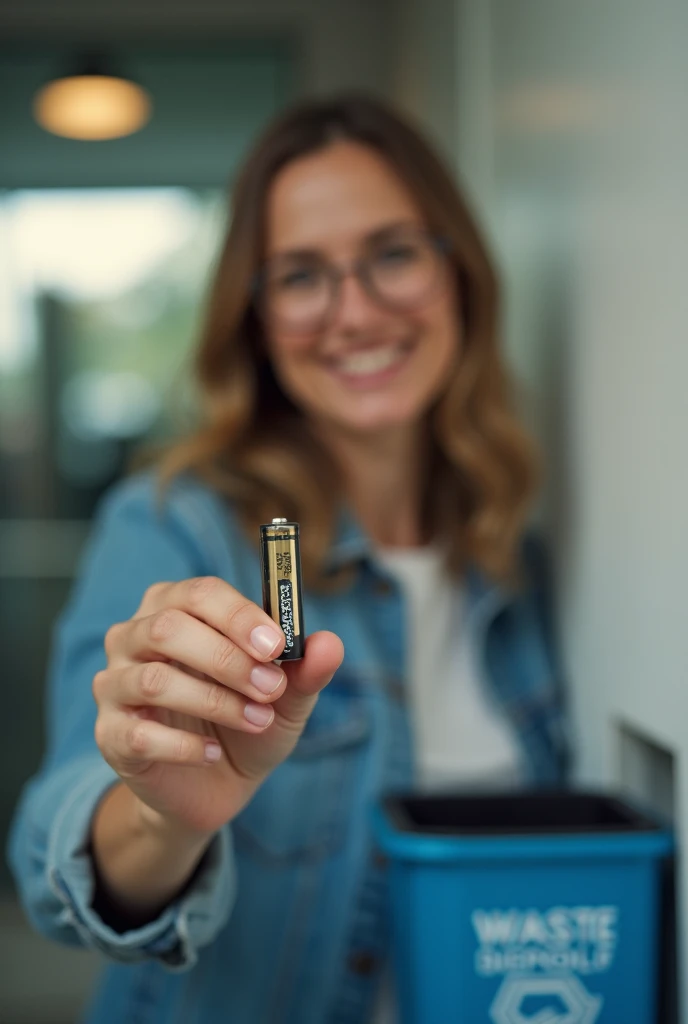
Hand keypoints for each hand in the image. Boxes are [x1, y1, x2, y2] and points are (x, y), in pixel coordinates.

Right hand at [92, 576, 343, 837]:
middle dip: (228, 659)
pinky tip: (213, 754)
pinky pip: (140, 734)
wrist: (215, 785)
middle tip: (270, 687)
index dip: (239, 615)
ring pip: (154, 679)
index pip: (199, 593)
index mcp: (175, 607)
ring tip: (257, 721)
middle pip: (168, 627)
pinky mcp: (110, 734)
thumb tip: (330, 643)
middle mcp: (134, 636)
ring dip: (216, 702)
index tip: (277, 645)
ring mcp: (115, 685)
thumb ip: (306, 669)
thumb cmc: (247, 719)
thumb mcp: (286, 696)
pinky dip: (185, 746)